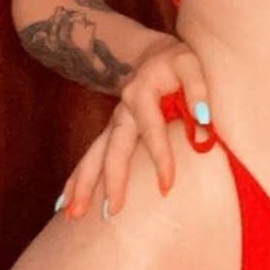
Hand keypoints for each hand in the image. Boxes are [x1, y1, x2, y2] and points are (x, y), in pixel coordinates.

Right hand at [57, 36, 209, 220]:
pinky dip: (76, 180)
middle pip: (112, 148)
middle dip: (111, 180)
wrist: (150, 55)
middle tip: (112, 211)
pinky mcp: (111, 132)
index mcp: (142, 94)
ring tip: (72, 214)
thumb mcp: (190, 64)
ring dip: (81, 185)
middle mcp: (122, 111)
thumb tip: (204, 121)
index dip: (160, 158)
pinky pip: (92, 157)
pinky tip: (65, 203)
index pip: (151, 130)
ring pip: (94, 155)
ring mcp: (113, 123)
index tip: (166, 187)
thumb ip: (197, 90)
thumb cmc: (175, 63)